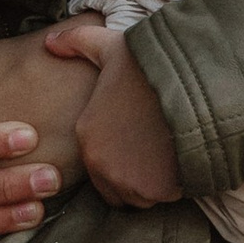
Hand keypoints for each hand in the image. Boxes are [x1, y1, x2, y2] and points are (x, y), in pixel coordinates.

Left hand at [42, 20, 184, 206]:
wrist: (194, 84)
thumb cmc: (152, 65)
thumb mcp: (110, 45)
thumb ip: (78, 42)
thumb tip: (49, 43)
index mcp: (87, 135)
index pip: (98, 164)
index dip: (121, 155)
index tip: (141, 139)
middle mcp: (99, 163)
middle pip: (115, 187)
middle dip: (134, 176)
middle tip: (157, 151)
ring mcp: (126, 181)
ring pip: (139, 196)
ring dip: (154, 184)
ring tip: (171, 155)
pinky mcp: (154, 192)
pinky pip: (163, 199)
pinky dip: (174, 188)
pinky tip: (184, 161)